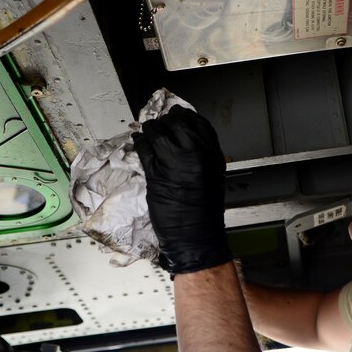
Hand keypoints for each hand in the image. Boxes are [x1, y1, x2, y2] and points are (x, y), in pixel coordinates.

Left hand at [133, 105, 230, 274]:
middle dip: (166, 120)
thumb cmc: (205, 211)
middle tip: (160, 122)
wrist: (196, 236)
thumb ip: (202, 154)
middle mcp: (195, 154)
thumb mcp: (212, 174)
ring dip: (150, 128)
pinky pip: (144, 149)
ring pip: (157, 133)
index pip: (198, 123)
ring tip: (147, 129)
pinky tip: (138, 140)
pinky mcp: (155, 174)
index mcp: (212, 155)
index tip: (178, 115)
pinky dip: (139, 142)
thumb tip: (187, 138)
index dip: (185, 116)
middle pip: (177, 123)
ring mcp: (174, 162)